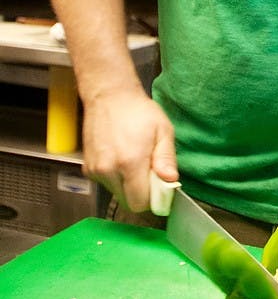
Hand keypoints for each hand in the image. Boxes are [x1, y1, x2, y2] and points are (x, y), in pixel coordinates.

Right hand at [81, 87, 177, 211]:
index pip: (139, 203)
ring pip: (116, 193)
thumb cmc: (138, 111)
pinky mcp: (87, 168)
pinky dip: (115, 177)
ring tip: (133, 159)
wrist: (109, 95)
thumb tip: (170, 181)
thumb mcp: (163, 130)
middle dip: (140, 193)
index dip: (152, 198)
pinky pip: (106, 183)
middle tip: (148, 171)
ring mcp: (95, 170)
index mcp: (130, 162)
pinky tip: (119, 156)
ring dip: (127, 185)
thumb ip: (167, 158)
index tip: (159, 186)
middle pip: (127, 202)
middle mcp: (109, 170)